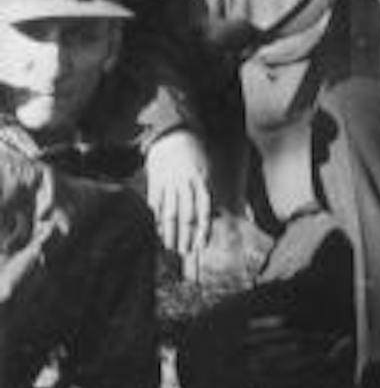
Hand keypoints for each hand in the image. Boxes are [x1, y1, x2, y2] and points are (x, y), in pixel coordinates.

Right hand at [145, 129, 213, 257]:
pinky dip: (156, 220)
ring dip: (170, 232)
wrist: (173, 135)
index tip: (201, 245)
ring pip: (169, 213)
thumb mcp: (207, 169)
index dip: (202, 229)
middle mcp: (186, 185)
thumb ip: (208, 191)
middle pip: (185, 215)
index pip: (204, 210)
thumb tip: (215, 213)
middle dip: (185, 236)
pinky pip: (155, 206)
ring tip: (170, 247)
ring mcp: (169, 185)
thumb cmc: (195, 154)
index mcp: (202, 182)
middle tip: (185, 253)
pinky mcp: (155, 183)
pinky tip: (157, 232)